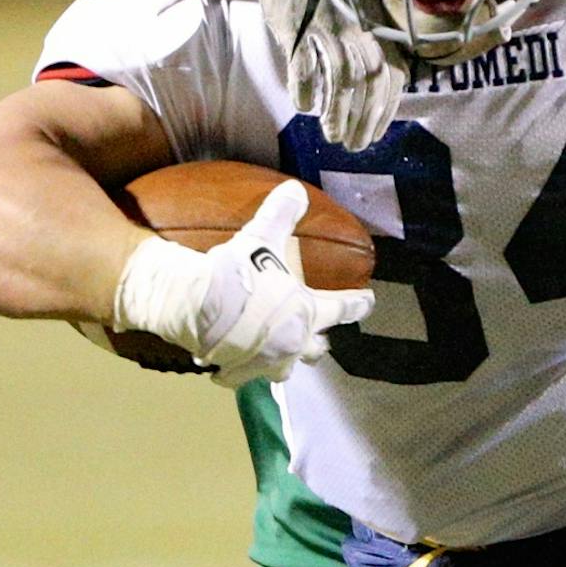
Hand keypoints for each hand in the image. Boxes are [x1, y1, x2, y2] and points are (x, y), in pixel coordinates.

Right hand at [114, 181, 373, 386]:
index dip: (358, 304)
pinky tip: (233, 366)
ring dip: (285, 359)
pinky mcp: (239, 373)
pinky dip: (241, 372)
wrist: (198, 305)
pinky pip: (243, 377)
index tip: (368, 301)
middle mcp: (293, 342)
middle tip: (317, 333)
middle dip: (318, 341)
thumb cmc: (238, 272)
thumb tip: (295, 189)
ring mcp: (266, 362)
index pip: (343, 309)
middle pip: (316, 349)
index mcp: (307, 312)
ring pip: (285, 369)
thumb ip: (281, 213)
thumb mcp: (262, 236)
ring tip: (278, 352)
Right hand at [255, 0, 406, 151]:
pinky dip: (304, 88)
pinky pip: (303, 64)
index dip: (385, 110)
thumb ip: (375, 45)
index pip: (392, 77)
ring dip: (337, 112)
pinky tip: (303, 105)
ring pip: (339, 78)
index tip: (375, 135)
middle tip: (355, 146)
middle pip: (368, 82)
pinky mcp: (298, 25)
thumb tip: (384, 90)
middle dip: (363, 119)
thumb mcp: (362, 12)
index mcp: (379, 27)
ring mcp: (329, 26)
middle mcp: (360, 28)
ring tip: (333, 136)